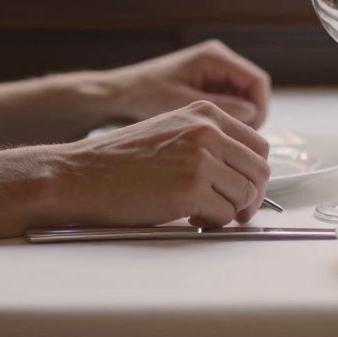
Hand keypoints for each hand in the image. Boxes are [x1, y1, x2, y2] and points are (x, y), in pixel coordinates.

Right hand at [42, 100, 270, 227]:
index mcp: (204, 113)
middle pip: (260, 170)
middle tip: (235, 210)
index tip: (244, 188)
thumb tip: (243, 168)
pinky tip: (190, 217)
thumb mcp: (170, 131)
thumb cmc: (118, 161)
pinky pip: (224, 214)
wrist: (77, 176)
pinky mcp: (190, 189)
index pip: (258, 144)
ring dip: (230, 211)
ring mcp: (200, 159)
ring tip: (203, 213)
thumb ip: (207, 140)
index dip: (254, 172)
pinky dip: (213, 222)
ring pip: (246, 194)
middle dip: (252, 196)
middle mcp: (206, 131)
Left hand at [99, 40, 270, 128]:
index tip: (251, 133)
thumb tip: (253, 115)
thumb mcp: (183, 104)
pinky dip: (228, 118)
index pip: (257, 81)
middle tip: (237, 142)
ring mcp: (214, 71)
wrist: (117, 95)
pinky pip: (231, 101)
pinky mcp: (208, 83)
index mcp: (215, 57)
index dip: (261, 108)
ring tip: (224, 140)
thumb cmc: (143, 95)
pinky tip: (214, 134)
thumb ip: (221, 108)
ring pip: (244, 97)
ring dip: (239, 119)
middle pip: (253, 89)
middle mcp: (218, 60)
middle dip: (250, 116)